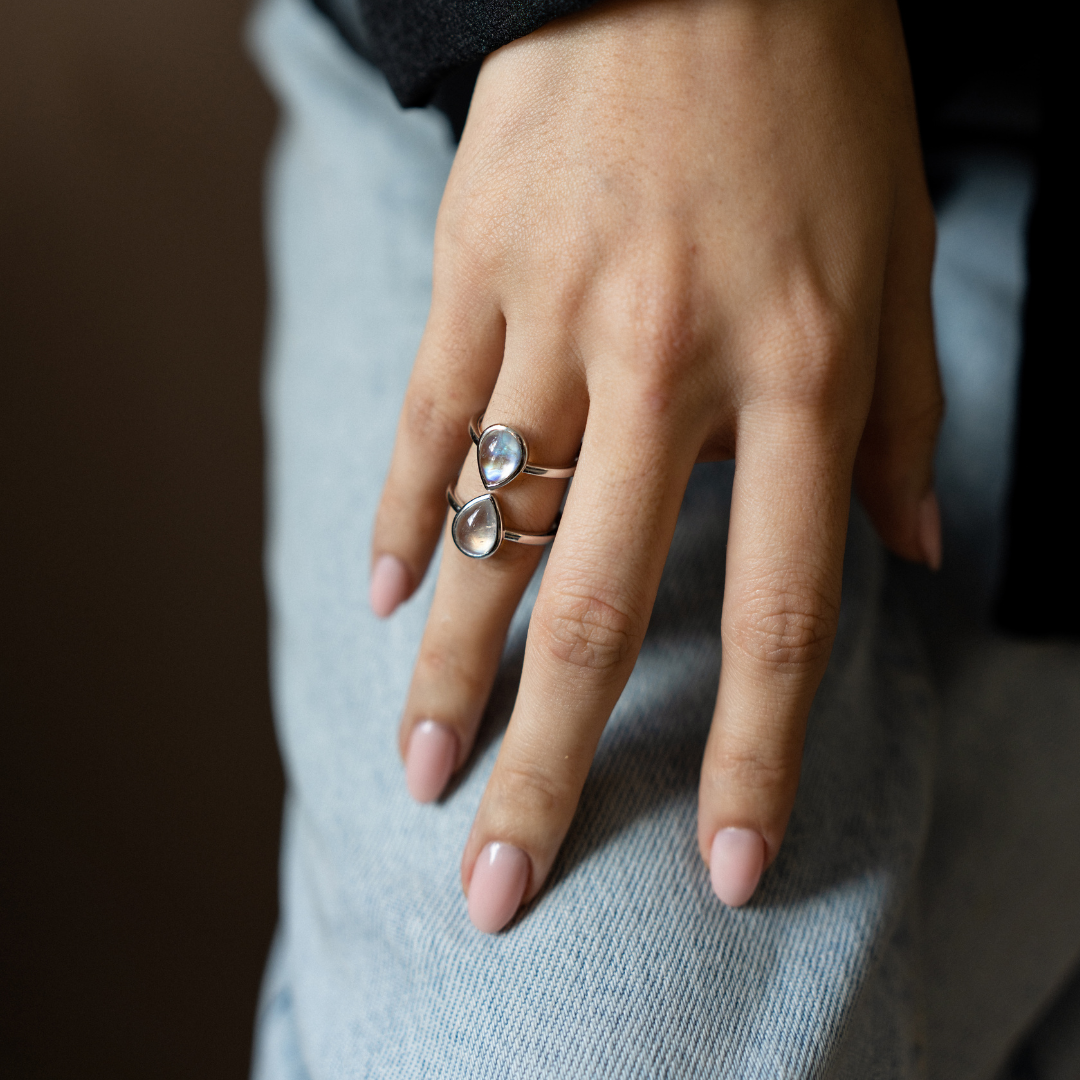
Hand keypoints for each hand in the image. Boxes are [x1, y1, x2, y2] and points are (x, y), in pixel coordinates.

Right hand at [370, 0, 941, 932]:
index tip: (729, 871)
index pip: (781, 616)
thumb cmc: (817, 98)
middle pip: (603, 610)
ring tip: (417, 769)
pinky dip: (398, 514)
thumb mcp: (900, 257)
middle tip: (500, 884)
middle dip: (549, 768)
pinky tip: (373, 597)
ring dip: (448, 666)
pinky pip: (427, 418)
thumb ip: (902, 426)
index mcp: (799, 372)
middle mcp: (670, 364)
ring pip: (488, 530)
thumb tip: (909, 562)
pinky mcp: (475, 266)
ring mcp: (556, 314)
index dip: (759, 759)